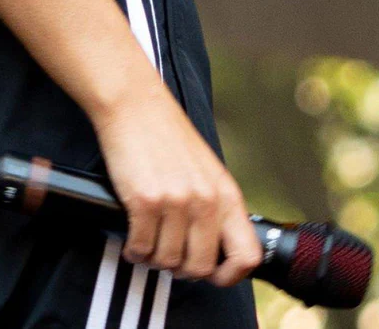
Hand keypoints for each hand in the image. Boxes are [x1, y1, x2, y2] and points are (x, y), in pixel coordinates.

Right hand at [93, 68, 262, 285]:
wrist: (133, 102)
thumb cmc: (164, 133)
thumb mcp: (205, 169)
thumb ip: (214, 206)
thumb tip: (211, 249)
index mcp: (226, 194)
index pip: (247, 256)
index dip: (229, 275)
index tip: (210, 274)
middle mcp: (206, 200)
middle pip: (200, 267)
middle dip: (179, 269)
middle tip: (166, 256)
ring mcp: (177, 201)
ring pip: (167, 261)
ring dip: (153, 258)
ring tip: (145, 245)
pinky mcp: (146, 200)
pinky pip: (141, 247)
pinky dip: (134, 250)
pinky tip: (131, 240)